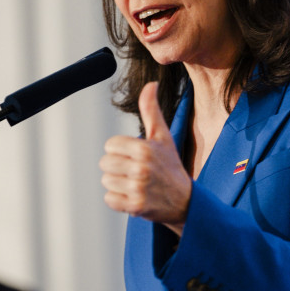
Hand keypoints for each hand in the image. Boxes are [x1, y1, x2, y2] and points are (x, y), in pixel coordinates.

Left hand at [100, 81, 191, 234]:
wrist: (184, 200)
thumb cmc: (170, 165)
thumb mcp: (162, 136)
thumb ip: (151, 109)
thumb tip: (151, 84)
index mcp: (144, 148)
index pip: (110, 145)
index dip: (121, 151)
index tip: (136, 157)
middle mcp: (141, 168)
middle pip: (105, 163)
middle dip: (117, 168)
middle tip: (136, 172)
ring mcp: (138, 188)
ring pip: (106, 181)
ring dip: (118, 184)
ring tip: (136, 184)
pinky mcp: (135, 206)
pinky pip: (109, 199)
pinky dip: (119, 200)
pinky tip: (134, 197)